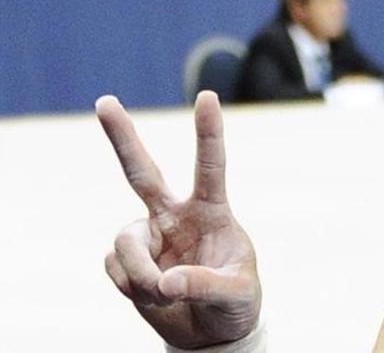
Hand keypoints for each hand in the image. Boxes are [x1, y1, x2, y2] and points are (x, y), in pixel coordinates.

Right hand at [97, 91, 260, 348]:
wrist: (210, 332)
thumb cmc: (235, 303)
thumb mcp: (236, 294)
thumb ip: (206, 285)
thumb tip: (165, 281)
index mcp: (211, 212)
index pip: (210, 167)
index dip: (208, 132)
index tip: (207, 96)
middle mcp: (175, 217)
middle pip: (142, 173)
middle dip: (122, 137)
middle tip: (104, 102)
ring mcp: (148, 237)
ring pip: (125, 241)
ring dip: (139, 274)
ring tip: (164, 293)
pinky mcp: (127, 262)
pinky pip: (114, 269)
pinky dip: (131, 289)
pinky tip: (153, 296)